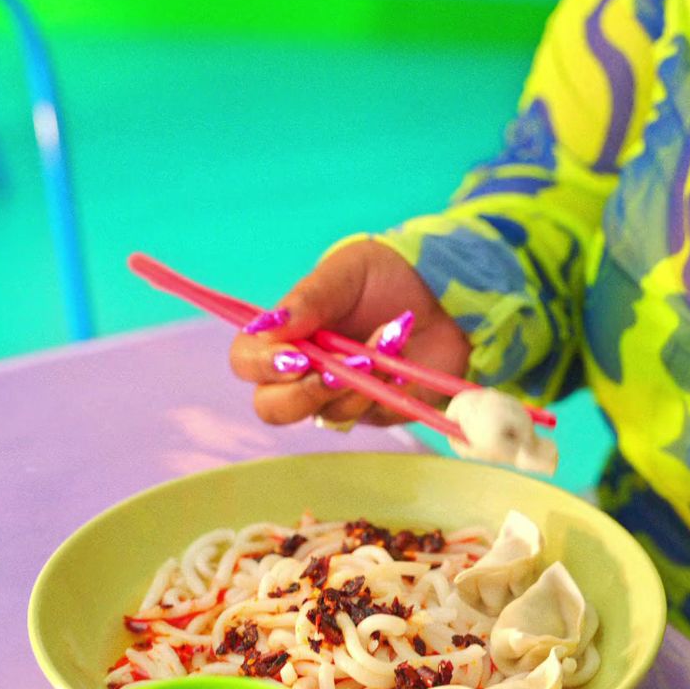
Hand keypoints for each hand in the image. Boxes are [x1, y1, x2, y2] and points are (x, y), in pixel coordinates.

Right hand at [227, 239, 470, 425]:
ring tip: (390, 341)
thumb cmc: (383, 277)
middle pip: (273, 408)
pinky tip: (403, 363)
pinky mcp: (377, 409)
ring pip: (329, 414)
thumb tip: (268, 326)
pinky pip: (372, 415)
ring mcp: (339, 395)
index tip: (296, 357)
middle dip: (304, 394)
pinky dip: (388, 388)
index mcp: (285, 335)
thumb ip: (307, 300)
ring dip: (359, 381)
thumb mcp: (344, 273)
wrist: (441, 290)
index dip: (263, 366)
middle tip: (338, 371)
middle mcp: (304, 371)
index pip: (248, 362)